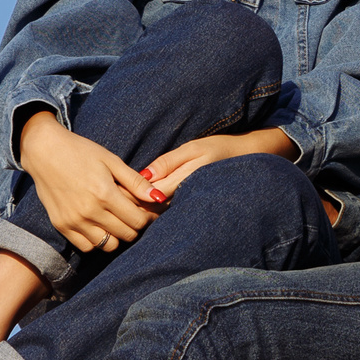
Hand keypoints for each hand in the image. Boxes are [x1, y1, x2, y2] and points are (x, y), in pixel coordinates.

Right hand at [17, 111, 159, 252]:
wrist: (44, 151)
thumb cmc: (81, 151)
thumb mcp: (111, 160)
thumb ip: (135, 182)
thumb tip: (160, 198)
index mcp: (105, 194)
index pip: (138, 221)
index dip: (147, 218)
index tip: (146, 211)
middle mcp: (89, 212)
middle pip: (126, 235)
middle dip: (134, 226)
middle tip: (132, 214)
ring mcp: (74, 221)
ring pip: (107, 245)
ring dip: (116, 236)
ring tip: (115, 220)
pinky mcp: (61, 226)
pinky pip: (86, 246)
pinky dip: (96, 240)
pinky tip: (98, 225)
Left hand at [130, 127, 300, 205]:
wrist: (246, 159)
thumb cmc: (219, 148)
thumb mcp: (192, 148)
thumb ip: (168, 162)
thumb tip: (143, 176)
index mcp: (184, 179)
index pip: (150, 192)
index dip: (130, 193)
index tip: (114, 189)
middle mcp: (186, 195)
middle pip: (152, 206)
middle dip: (133, 204)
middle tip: (113, 199)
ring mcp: (188, 202)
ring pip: (159, 211)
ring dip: (142, 208)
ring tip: (123, 204)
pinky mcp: (190, 204)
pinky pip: (168, 209)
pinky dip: (154, 208)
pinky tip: (143, 205)